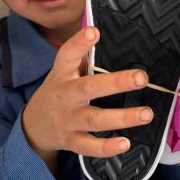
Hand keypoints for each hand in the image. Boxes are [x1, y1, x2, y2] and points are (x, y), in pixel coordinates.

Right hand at [21, 26, 152, 162]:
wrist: (33, 126)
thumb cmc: (59, 92)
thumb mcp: (63, 73)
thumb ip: (82, 58)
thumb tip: (107, 34)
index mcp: (62, 75)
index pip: (66, 56)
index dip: (79, 44)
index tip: (95, 32)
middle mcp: (64, 97)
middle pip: (88, 88)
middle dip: (116, 83)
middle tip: (142, 77)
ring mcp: (67, 120)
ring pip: (94, 120)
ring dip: (122, 117)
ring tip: (146, 114)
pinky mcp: (71, 141)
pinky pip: (89, 146)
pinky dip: (106, 147)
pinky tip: (126, 143)